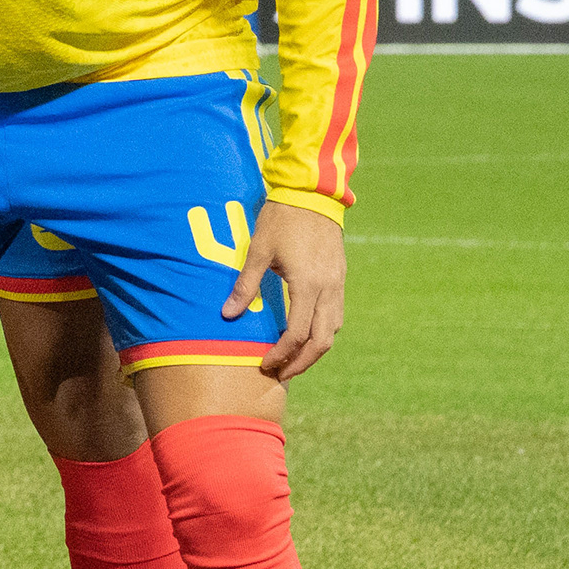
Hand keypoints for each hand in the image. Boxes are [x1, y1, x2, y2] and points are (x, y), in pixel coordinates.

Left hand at [232, 198, 342, 379]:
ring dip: (315, 350)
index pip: (297, 334)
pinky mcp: (340, 278)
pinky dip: (323, 332)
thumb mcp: (258, 250)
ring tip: (292, 360)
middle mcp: (329, 289)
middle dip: (302, 362)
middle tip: (280, 373)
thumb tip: (228, 314)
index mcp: (308, 285)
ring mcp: (339, 284)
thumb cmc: (281, 220)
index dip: (281, 353)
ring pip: (334, 330)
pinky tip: (305, 335)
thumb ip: (245, 285)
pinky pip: (337, 315)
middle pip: (323, 341)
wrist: (312, 195)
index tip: (264, 363)